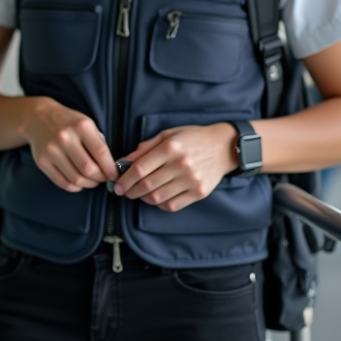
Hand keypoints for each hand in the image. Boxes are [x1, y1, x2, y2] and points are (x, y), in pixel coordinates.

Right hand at [18, 99, 117, 192]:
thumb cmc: (68, 123)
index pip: (100, 152)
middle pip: (88, 169)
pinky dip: (75, 187)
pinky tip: (79, 182)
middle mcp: (65, 138)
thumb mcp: (87, 124)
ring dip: (89, 184)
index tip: (115, 175)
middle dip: (100, 178)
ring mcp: (51, 150)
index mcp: (81, 126)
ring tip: (92, 180)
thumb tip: (111, 167)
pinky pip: (63, 183)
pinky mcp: (42, 161)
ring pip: (76, 179)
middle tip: (104, 178)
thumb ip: (98, 143)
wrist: (38, 118)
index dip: (110, 168)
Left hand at [114, 124, 238, 210]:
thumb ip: (145, 148)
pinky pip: (173, 205)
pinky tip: (156, 198)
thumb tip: (124, 161)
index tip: (117, 185)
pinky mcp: (199, 193)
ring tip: (138, 195)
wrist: (223, 147)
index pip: (139, 169)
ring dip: (143, 199)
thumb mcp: (167, 135)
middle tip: (123, 192)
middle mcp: (180, 165)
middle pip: (146, 185)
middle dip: (129, 192)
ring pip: (157, 198)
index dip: (124, 180)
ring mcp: (191, 180)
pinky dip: (159, 204)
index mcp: (170, 148)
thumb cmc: (192, 138)